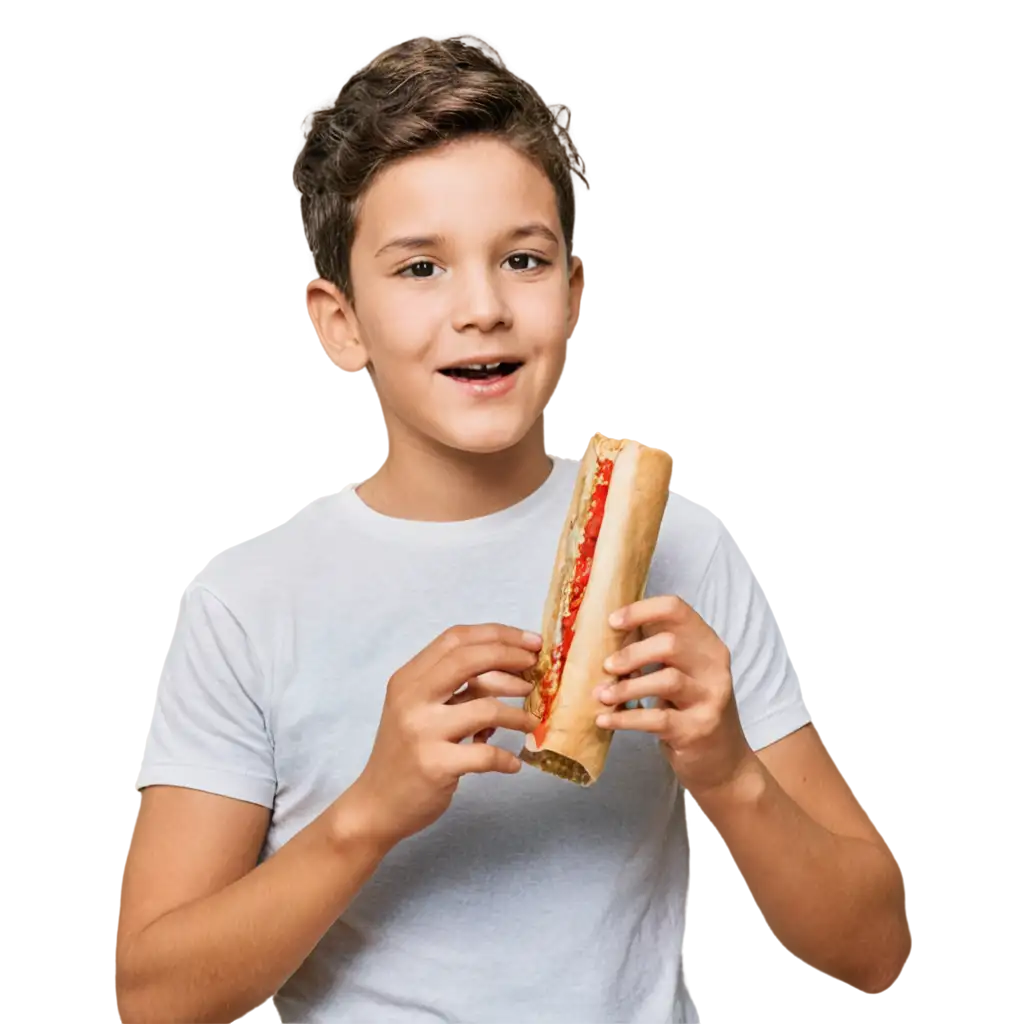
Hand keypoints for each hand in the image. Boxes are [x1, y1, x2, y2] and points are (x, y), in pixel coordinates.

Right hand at [350, 624, 541, 848]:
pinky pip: (486, 755)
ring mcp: (422, 731)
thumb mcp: (421, 710)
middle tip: (535, 669)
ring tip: (531, 723)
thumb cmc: (406, 753)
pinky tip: (513, 764)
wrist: (376, 805)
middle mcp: (412, 699)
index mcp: (408, 679)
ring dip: (517, 714)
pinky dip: (506, 758)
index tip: (528, 641)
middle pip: (469, 660)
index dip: (497, 634)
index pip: (455, 638)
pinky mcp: (435, 765)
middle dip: (510, 657)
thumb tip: (511, 670)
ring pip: (485, 706)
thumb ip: (455, 688)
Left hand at [592, 595, 755, 796]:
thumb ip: (656, 652)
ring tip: (601, 695)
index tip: (613, 622)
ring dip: (626, 687)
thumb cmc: (691, 710)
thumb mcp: (682, 674)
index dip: (641, 611)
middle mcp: (714, 667)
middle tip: (606, 666)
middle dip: (631, 653)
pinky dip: (625, 718)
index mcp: (707, 645)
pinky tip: (605, 719)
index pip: (677, 610)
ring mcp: (710, 699)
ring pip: (666, 680)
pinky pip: (657, 718)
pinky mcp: (698, 730)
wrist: (723, 763)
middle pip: (670, 643)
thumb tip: (607, 636)